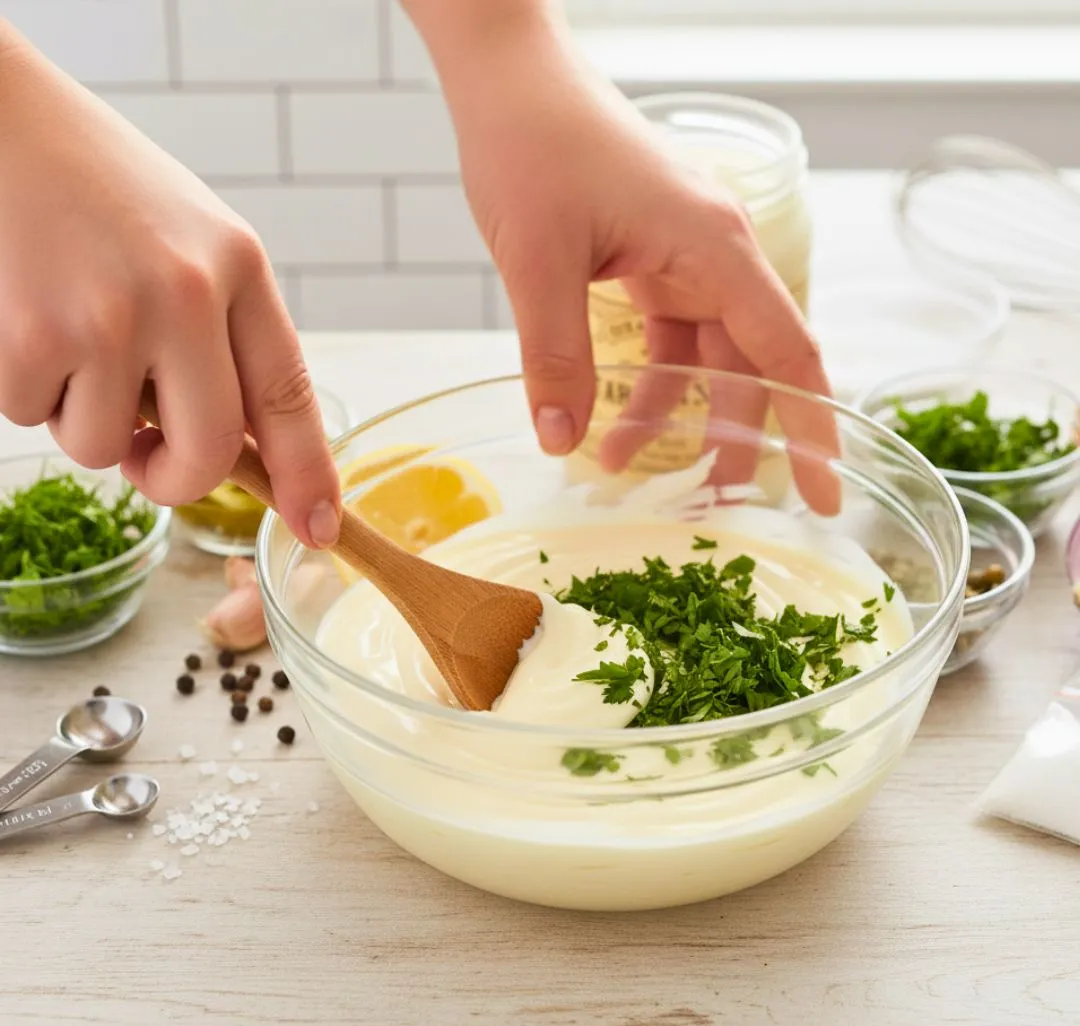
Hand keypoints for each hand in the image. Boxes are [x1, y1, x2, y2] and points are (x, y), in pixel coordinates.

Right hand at [0, 25, 340, 546]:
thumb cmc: (101, 190)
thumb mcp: (194, 243)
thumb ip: (226, 335)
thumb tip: (243, 447)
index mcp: (239, 267)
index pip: (291, 394)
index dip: (309, 474)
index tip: (319, 527)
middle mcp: (188, 293)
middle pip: (210, 452)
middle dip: (176, 480)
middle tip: (151, 463)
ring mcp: (112, 315)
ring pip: (108, 447)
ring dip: (85, 418)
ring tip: (71, 340)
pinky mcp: (34, 333)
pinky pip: (37, 416)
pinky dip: (28, 389)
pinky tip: (27, 321)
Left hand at [405, 2, 838, 513]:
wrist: (509, 79)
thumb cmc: (536, 143)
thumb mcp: (540, 260)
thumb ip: (555, 355)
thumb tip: (563, 441)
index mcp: (716, 249)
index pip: (789, 354)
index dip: (814, 430)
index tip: (826, 495)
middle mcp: (714, 258)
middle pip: (751, 368)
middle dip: (739, 440)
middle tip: (719, 512)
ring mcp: (684, 262)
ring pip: (704, 361)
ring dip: (673, 419)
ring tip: (622, 471)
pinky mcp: (650, 265)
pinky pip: (664, 342)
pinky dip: (642, 386)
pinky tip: (603, 423)